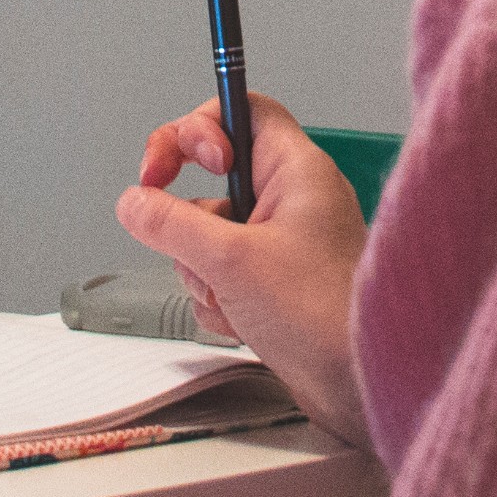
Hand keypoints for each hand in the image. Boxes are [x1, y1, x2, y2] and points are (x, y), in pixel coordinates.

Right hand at [114, 91, 370, 445]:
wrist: (361, 386)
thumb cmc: (327, 317)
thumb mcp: (230, 260)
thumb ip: (170, 224)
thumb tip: (135, 203)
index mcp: (295, 170)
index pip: (239, 110)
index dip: (196, 129)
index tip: (168, 166)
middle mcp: (291, 200)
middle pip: (213, 182)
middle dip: (188, 222)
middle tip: (177, 236)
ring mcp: (283, 245)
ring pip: (210, 236)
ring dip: (202, 271)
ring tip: (229, 296)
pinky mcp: (276, 285)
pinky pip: (223, 276)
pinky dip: (219, 300)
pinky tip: (241, 322)